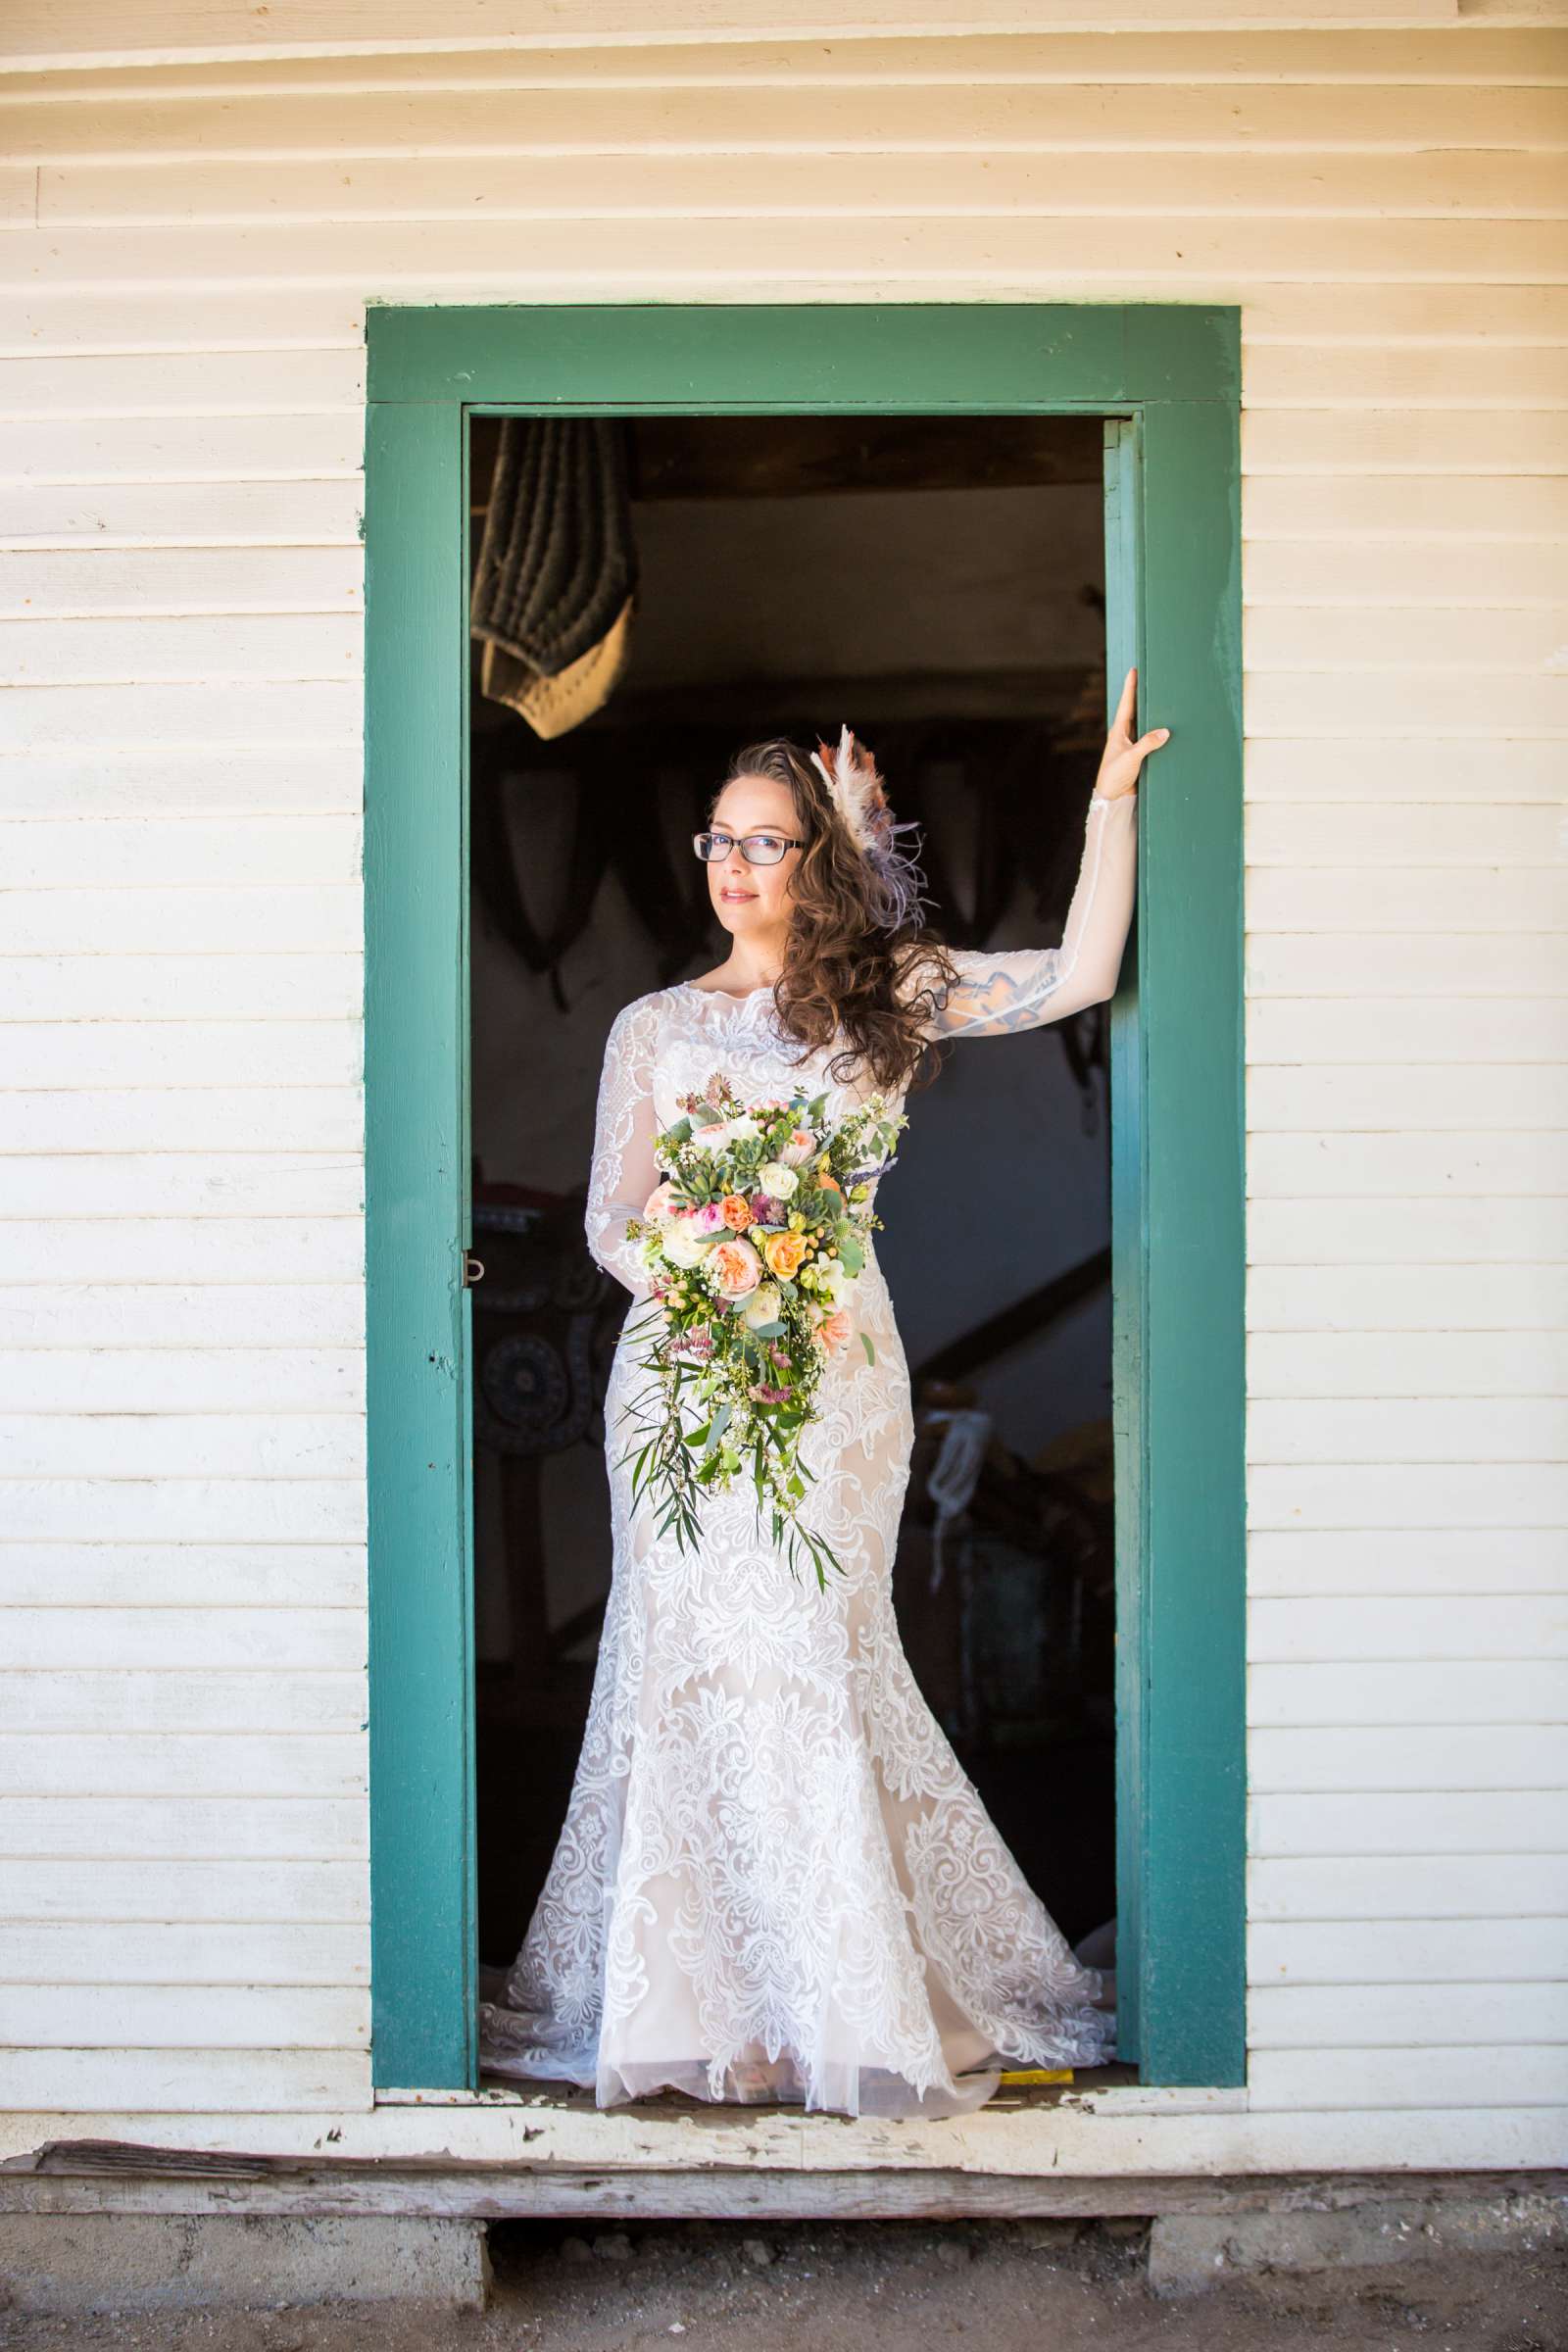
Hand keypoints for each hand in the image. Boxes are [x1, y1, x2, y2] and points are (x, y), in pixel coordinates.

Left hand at [1095, 666, 1169, 800]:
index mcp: (1119, 731)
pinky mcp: (1141, 755)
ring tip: (1164, 699)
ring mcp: (1133, 744)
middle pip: (1136, 710)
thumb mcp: (1131, 758)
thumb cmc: (1114, 776)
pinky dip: (1159, 732)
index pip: (1126, 703)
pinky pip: (1152, 739)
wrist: (1112, 798)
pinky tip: (1169, 728)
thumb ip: (1147, 744)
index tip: (1134, 669)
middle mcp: (1126, 734)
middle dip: (1143, 695)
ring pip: (1145, 724)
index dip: (1130, 686)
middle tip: (1152, 679)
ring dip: (1153, 714)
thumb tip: (1165, 731)